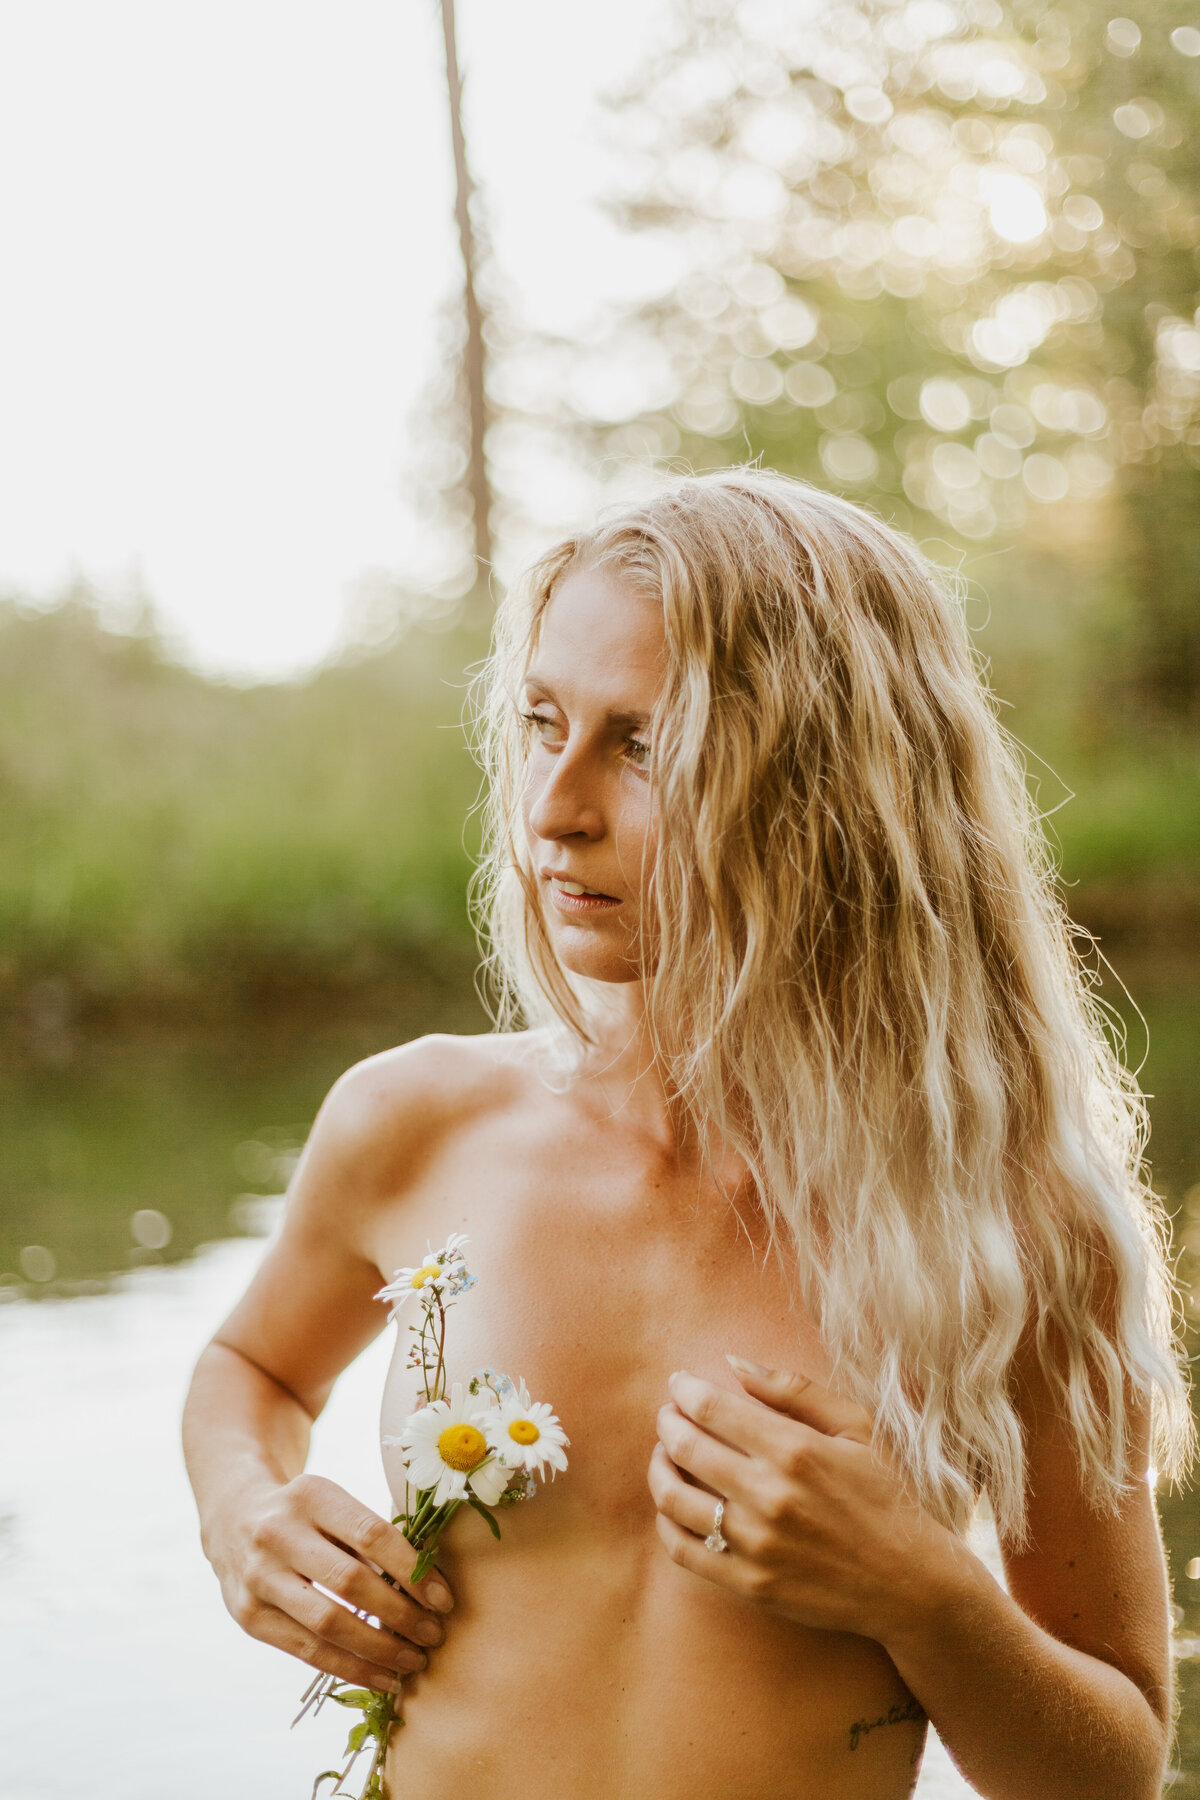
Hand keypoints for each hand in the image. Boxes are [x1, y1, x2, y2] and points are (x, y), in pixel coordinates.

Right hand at [211, 1473, 453, 1692]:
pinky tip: (381, 1677)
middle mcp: (278, 1534)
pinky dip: (349, 1668)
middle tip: (434, 1635)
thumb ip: (370, 1538)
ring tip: (413, 1662)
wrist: (234, 1517)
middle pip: (350, 1583)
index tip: (444, 1600)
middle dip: (400, 1615)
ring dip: (378, 1650)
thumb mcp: (334, 1504)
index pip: (372, 1535)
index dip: (412, 1571)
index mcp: (311, 1494)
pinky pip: (305, 1651)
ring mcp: (258, 1577)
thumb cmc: (307, 1513)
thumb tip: (427, 1588)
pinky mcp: (248, 1616)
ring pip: (327, 1624)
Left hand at [648, 1358, 952, 1644]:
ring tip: (665, 1455)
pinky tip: (673, 1505)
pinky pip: (684, 1550)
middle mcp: (770, 1496)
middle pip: (685, 1447)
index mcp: (795, 1450)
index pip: (711, 1407)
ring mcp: (757, 1544)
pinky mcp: (750, 1585)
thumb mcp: (854, 1427)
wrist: (907, 1581)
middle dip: (667, 1422)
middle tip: (668, 1415)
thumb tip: (733, 1362)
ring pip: (674, 1498)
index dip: (684, 1390)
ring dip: (658, 1468)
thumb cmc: (882, 1494)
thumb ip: (794, 1389)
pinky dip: (666, 1522)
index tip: (679, 1384)